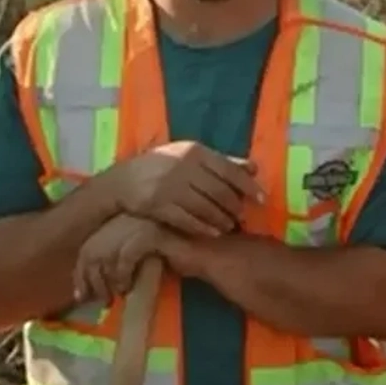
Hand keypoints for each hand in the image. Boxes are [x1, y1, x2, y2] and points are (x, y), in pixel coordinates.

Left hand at [73, 214, 181, 303]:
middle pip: (92, 249)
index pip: (89, 245)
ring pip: (106, 252)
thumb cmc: (176, 258)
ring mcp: (140, 222)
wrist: (209, 255)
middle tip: (94, 300)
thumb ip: (115, 264)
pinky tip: (128, 288)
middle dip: (88, 279)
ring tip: (113, 297)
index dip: (81, 271)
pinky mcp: (152, 232)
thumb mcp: (138, 260)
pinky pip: (126, 254)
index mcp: (121, 220)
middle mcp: (127, 217)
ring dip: (106, 280)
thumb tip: (88, 287)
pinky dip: (123, 274)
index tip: (80, 295)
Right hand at [107, 141, 264, 236]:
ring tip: (230, 227)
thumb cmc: (163, 166)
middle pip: (219, 191)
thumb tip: (254, 167)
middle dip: (235, 207)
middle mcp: (183, 166)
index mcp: (194, 151)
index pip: (229, 170)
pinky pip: (187, 220)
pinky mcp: (158, 205)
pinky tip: (213, 233)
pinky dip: (203, 228)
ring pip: (205, 207)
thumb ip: (222, 162)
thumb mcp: (190, 157)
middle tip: (243, 217)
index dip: (248, 186)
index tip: (262, 200)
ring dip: (222, 220)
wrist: (123, 180)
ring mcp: (169, 186)